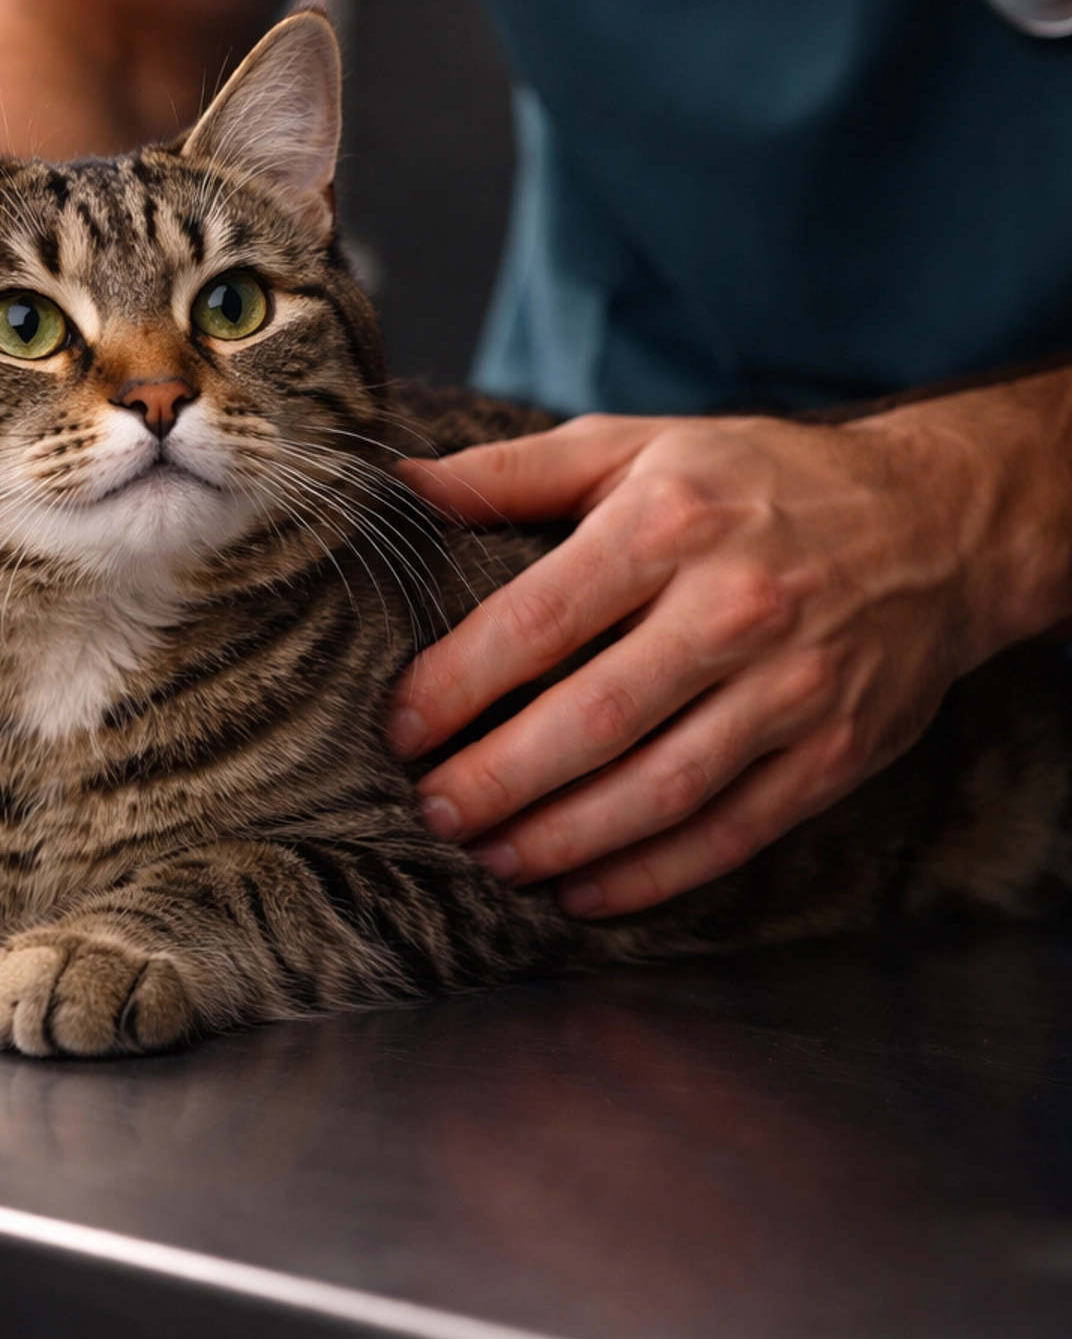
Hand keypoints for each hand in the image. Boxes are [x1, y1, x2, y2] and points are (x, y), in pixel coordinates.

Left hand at [387, 395, 1071, 916]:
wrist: (939, 526)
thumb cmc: (763, 482)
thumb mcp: (640, 447)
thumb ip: (516, 473)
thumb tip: (400, 489)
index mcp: (672, 523)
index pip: (540, 619)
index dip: (457, 685)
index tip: (400, 727)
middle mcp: (735, 607)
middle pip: (593, 718)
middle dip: (497, 779)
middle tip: (433, 811)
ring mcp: (793, 688)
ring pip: (658, 790)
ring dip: (562, 839)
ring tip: (491, 858)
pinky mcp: (833, 753)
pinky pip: (728, 833)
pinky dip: (649, 875)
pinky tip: (581, 891)